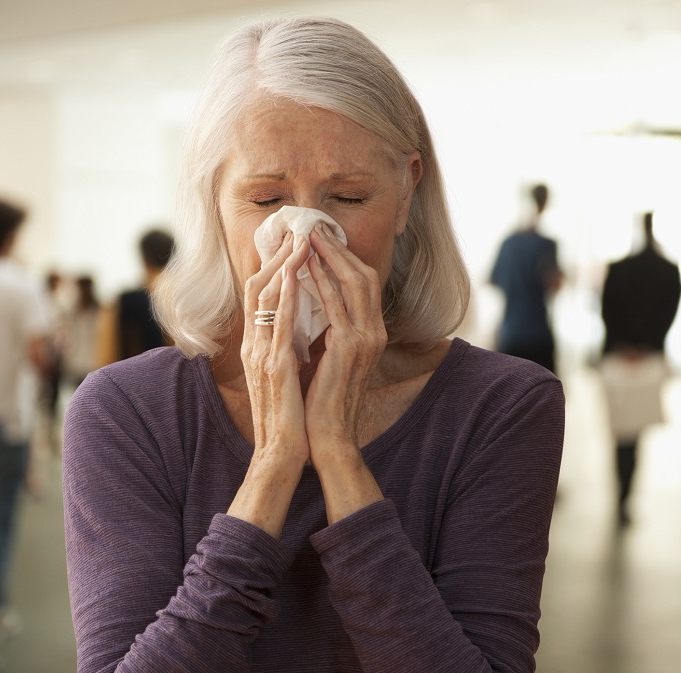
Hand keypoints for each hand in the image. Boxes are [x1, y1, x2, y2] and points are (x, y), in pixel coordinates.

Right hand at [243, 234, 311, 465]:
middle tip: (296, 228)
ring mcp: (261, 354)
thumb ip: (286, 347)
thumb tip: (299, 324)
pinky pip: (278, 323)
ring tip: (299, 239)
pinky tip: (295, 274)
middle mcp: (254, 345)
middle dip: (276, 255)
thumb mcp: (286, 374)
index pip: (258, 294)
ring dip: (283, 264)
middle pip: (256, 286)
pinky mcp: (274, 366)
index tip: (291, 241)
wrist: (283, 453)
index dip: (272, 264)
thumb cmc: (290, 416)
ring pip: (264, 297)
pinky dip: (285, 294)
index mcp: (257, 346)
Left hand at [304, 223, 385, 522]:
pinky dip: (321, 281)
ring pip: (353, 283)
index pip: (363, 284)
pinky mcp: (350, 348)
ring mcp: (366, 339)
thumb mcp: (329, 359)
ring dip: (329, 257)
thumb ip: (329, 331)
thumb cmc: (322, 401)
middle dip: (337, 249)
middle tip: (314, 226)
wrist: (327, 437)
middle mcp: (375, 332)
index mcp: (371, 334)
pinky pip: (336, 305)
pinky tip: (305, 266)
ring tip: (308, 236)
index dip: (343, 258)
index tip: (321, 239)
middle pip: (363, 275)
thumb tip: (311, 302)